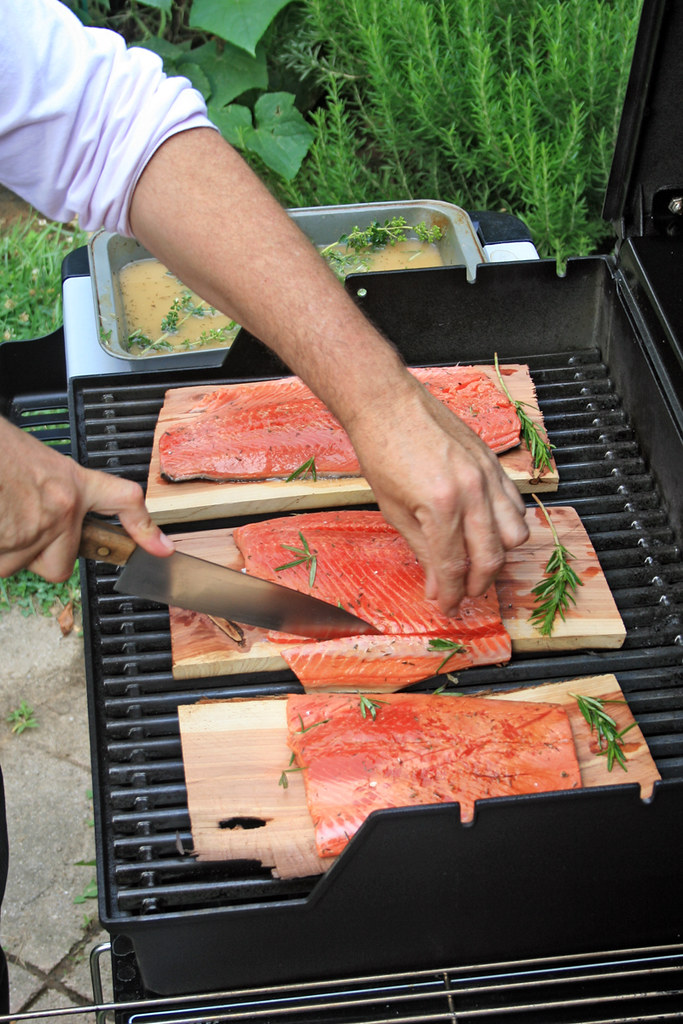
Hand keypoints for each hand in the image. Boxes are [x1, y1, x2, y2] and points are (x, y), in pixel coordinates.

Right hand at [0, 418, 173, 581]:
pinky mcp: (6, 553)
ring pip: (18, 566)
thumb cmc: (0, 451)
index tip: (162, 548)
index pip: (123, 503)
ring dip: (2, 548)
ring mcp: (32, 535)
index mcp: (70, 483)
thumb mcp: (34, 461)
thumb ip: (49, 490)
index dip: (144, 529)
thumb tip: (42, 509)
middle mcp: (60, 513)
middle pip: (59, 564)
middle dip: (38, 555)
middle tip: (15, 525)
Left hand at [346, 375, 528, 614]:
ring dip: (498, 556)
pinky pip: (515, 505)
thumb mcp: (393, 510)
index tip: (449, 607)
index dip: (453, 594)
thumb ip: (422, 550)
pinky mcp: (494, 462)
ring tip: (478, 564)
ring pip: (515, 534)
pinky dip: (507, 525)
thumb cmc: (381, 452)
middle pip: (491, 557)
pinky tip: (487, 531)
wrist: (387, 403)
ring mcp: (488, 474)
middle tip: (463, 593)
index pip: (454, 567)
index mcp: (441, 506)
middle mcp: (472, 491)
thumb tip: (437, 586)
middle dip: (478, 584)